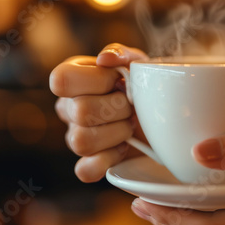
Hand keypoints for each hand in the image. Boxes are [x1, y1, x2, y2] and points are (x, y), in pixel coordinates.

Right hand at [50, 43, 147, 181]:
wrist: (163, 114)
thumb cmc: (143, 85)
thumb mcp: (138, 63)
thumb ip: (121, 54)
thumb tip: (105, 59)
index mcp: (72, 77)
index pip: (61, 80)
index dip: (97, 81)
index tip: (119, 80)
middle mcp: (67, 107)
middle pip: (79, 112)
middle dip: (117, 108)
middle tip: (132, 106)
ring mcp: (74, 137)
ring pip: (80, 142)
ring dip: (116, 133)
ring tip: (129, 126)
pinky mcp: (88, 164)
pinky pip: (85, 171)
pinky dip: (109, 160)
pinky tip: (123, 147)